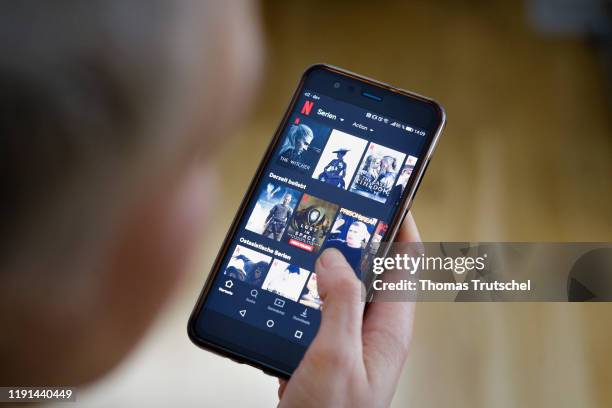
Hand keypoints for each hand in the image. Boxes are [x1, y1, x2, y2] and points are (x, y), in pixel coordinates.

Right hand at [277, 212, 420, 407]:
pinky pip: (325, 307)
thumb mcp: (337, 356)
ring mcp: (350, 342)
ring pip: (347, 287)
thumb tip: (335, 257)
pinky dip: (313, 288)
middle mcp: (373, 332)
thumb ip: (340, 302)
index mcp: (389, 330)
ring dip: (335, 262)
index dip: (403, 226)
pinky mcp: (327, 351)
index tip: (393, 195)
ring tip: (317, 234)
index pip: (406, 264)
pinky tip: (295, 280)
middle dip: (364, 238)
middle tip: (344, 207)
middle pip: (377, 270)